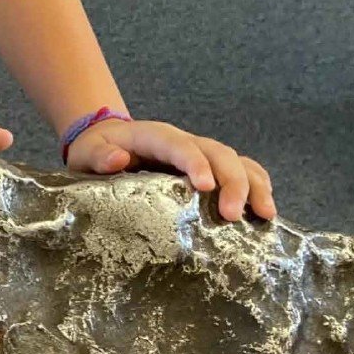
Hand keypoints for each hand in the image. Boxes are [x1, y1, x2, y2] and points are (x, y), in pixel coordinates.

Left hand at [66, 119, 276, 221]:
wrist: (108, 142)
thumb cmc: (97, 151)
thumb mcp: (88, 153)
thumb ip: (99, 157)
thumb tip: (117, 159)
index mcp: (156, 137)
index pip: (180, 145)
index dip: (196, 163)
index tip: (205, 187)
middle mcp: (185, 142)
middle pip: (218, 153)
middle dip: (231, 182)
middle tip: (233, 216)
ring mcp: (201, 153)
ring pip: (237, 161)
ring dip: (253, 185)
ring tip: (265, 214)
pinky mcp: (209, 167)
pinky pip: (241, 170)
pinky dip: (257, 186)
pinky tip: (265, 211)